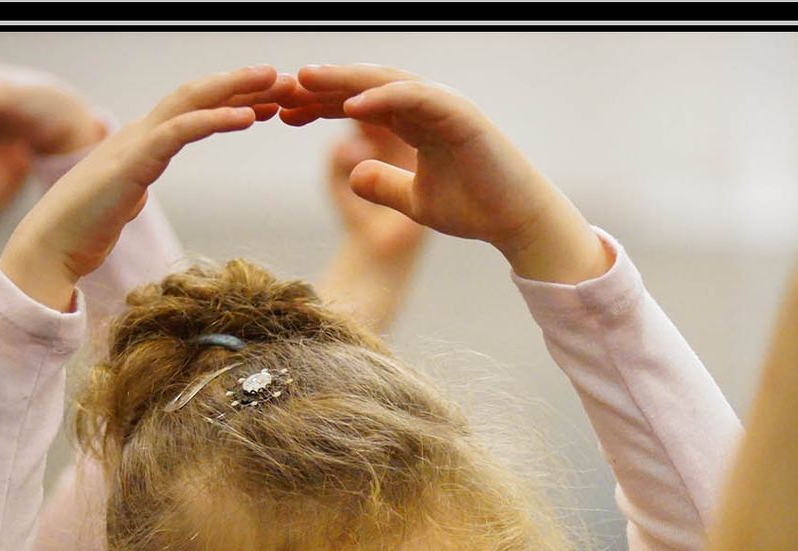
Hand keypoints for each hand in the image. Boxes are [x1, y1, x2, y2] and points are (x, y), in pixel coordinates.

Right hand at [0, 66, 285, 308]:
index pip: (191, 111)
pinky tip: (248, 117)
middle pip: (196, 95)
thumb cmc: (81, 232)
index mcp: (140, 144)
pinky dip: (215, 119)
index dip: (229, 101)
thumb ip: (132, 190)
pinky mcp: (132, 163)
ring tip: (275, 83)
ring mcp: (134, 144)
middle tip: (284, 79)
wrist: (49, 248)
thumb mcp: (118, 203)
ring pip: (191, 102)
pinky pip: (179, 132)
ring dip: (236, 89)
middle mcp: (139, 134)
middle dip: (241, 84)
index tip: (268, 101)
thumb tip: (138, 194)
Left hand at [281, 65, 607, 283]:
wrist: (516, 223)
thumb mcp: (415, 202)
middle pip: (364, 87)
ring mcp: (443, 106)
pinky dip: (382, 98)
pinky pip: (414, 98)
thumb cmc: (474, 209)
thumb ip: (383, 186)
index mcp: (412, 122)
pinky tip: (349, 108)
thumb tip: (353, 173)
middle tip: (282, 89)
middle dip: (323, 87)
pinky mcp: (459, 114)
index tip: (284, 114)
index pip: (358, 105)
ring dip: (344, 81)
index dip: (320, 106)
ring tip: (306, 81)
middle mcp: (425, 106)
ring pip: (386, 82)